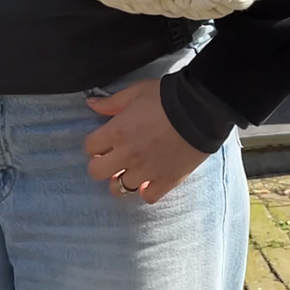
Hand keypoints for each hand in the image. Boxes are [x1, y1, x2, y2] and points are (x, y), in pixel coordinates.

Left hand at [84, 79, 208, 203]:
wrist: (200, 109)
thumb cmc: (167, 96)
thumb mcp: (136, 92)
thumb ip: (112, 101)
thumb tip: (91, 103)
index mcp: (117, 131)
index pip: (90, 147)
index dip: (95, 144)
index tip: (103, 141)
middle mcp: (127, 155)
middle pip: (97, 172)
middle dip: (101, 165)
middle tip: (112, 158)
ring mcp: (146, 170)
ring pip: (119, 188)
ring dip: (122, 179)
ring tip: (130, 170)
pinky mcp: (166, 180)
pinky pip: (148, 197)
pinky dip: (146, 191)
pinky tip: (149, 181)